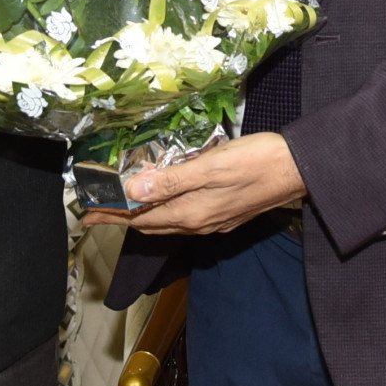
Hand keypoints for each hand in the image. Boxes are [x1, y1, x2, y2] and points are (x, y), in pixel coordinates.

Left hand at [81, 133, 305, 234]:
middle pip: (150, 223)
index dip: (112, 215)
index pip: (140, 218)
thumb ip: (171, 180)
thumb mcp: (210, 166)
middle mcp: (199, 222)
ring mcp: (213, 220)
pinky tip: (165, 199)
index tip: (86, 214)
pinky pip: (184, 216)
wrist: (298, 169)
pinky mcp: (225, 213)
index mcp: (191, 212)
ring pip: (167, 221)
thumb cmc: (255, 162)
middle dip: (121, 218)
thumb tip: (132, 191)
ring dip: (142, 214)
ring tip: (123, 206)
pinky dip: (165, 210)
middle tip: (96, 211)